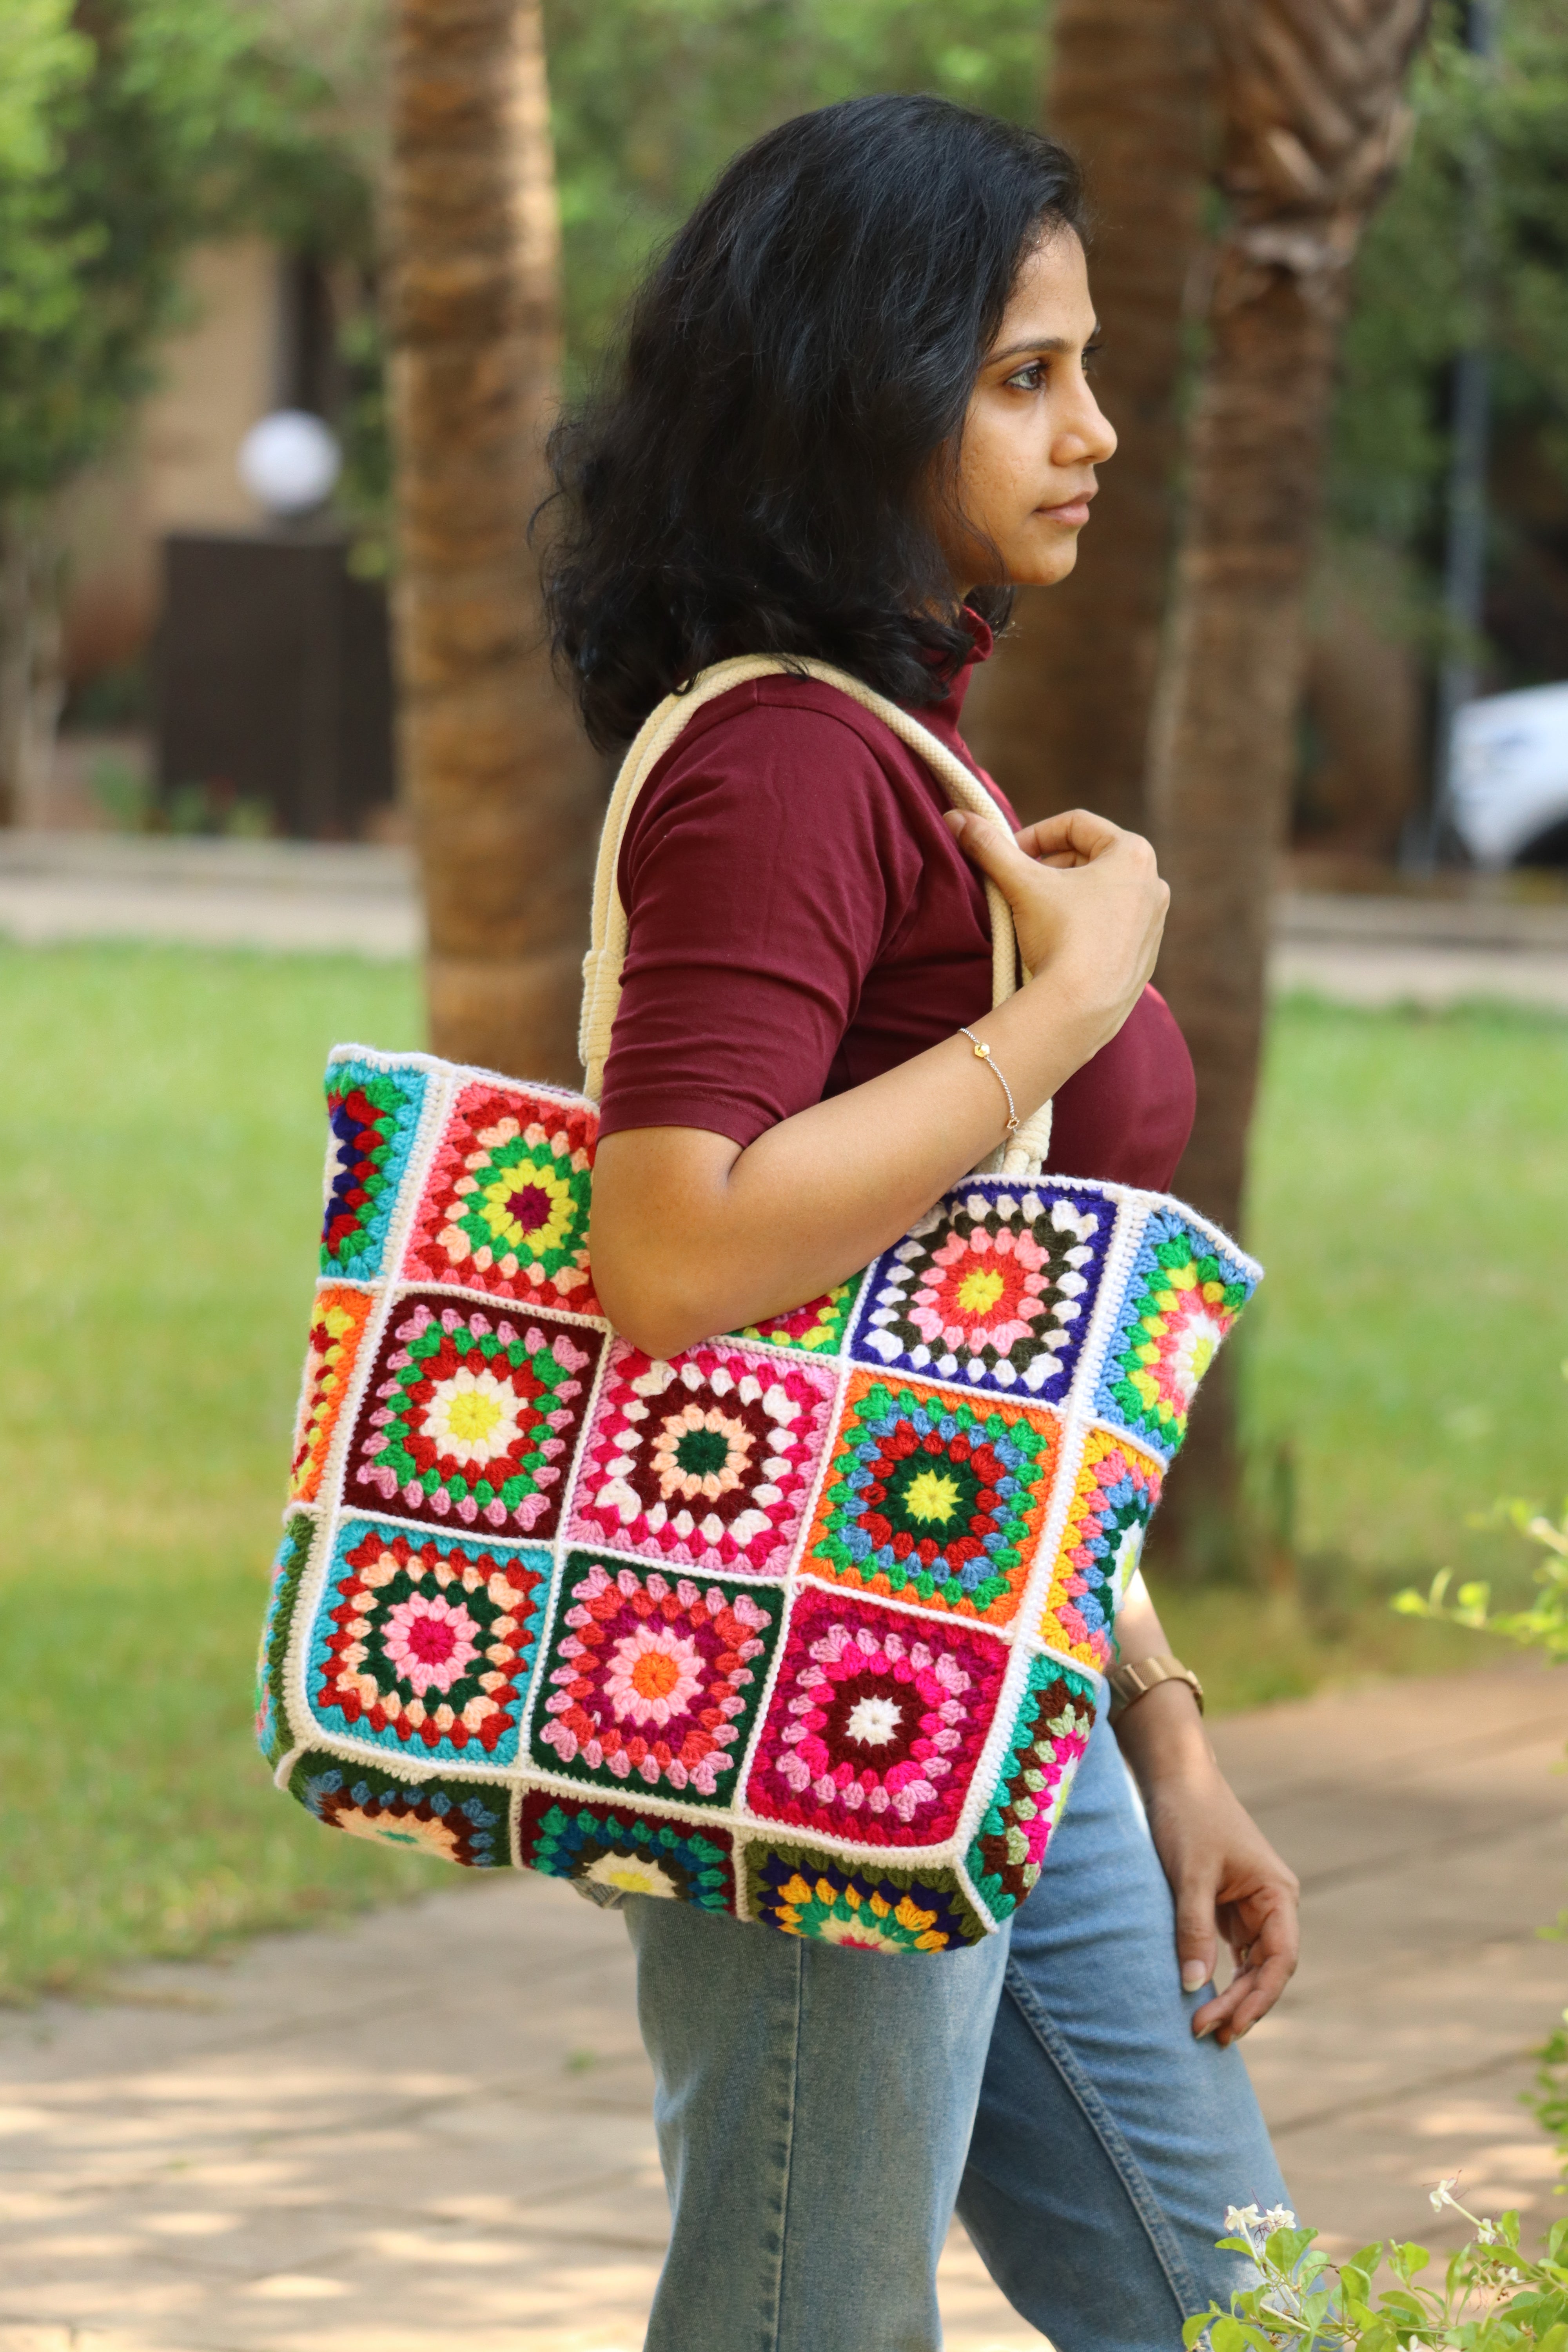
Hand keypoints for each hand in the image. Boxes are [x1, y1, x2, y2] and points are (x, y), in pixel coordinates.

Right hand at [943, 806, 1168, 1052]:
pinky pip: (1110, 926)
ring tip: (1035, 916)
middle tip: (1019, 885)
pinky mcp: (1145, 955)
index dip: (1035, 834)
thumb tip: (956, 818)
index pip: (1077, 824)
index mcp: (1133, 853)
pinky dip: (1083, 925)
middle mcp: (1153, 883)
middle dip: (1050, 865)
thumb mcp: (1021, 883)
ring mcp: (1153, 922)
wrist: (1081, 1008)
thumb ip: (990, 847)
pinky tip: (1058, 945)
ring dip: (1066, 895)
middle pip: (1091, 857)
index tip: (1010, 855)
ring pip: (1100, 892)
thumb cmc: (1060, 936)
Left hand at [1139, 1756, 1300, 2048]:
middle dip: (1240, 2004)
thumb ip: (1193, 1927)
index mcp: (1277, 1894)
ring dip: (1231, 1996)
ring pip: (1250, 1965)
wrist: (1173, 1776)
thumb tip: (1194, 1986)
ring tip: (1204, 2028)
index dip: (1258, 1999)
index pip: (1280, 1960)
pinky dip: (1221, 1976)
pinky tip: (1204, 1998)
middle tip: (1205, 2034)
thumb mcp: (1189, 1872)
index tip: (1229, 2026)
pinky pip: (1232, 1952)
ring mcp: (1251, 1906)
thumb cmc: (1187, 1815)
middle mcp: (1272, 1904)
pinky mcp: (1227, 1906)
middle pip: (1265, 1969)